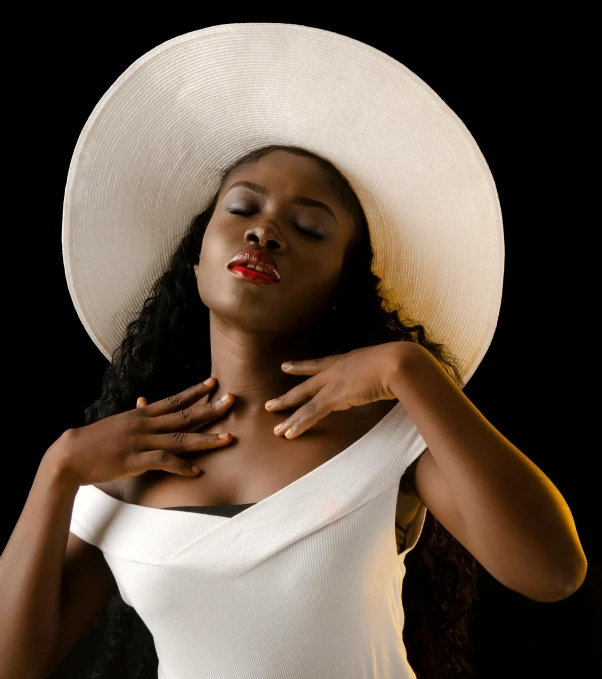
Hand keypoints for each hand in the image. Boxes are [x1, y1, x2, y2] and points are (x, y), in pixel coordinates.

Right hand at [47, 378, 233, 486]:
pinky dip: (181, 466)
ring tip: (228, 439)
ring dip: (206, 439)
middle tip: (232, 399)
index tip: (214, 382)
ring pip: (180, 438)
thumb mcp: (119, 422)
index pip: (175, 400)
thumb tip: (145, 401)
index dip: (196, 391)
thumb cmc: (95, 441)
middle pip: (184, 414)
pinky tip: (196, 470)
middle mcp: (145, 425)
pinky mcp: (134, 460)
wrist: (69, 455)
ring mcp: (141, 442)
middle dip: (210, 407)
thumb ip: (137, 414)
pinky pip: (163, 461)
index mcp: (143, 415)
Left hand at [264, 342, 403, 438]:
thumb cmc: (402, 363)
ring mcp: (333, 383)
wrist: (400, 362)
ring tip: (274, 428)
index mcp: (347, 360)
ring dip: (288, 416)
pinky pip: (312, 413)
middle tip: (270, 402)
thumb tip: (392, 380)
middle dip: (288, 395)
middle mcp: (336, 369)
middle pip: (305, 385)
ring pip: (304, 402)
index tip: (285, 367)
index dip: (302, 367)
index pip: (320, 364)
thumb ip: (382, 373)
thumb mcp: (388, 364)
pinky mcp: (335, 396)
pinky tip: (288, 434)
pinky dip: (299, 424)